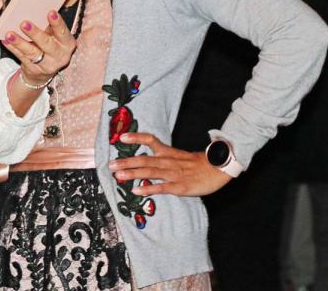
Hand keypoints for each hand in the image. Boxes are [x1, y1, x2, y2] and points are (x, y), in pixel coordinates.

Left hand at [1, 10, 75, 83]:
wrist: (47, 68)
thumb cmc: (52, 43)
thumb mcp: (56, 35)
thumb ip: (50, 25)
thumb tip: (38, 6)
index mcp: (67, 43)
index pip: (63, 32)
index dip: (57, 23)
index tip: (50, 12)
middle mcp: (59, 55)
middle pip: (47, 44)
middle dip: (35, 34)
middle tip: (24, 24)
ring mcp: (46, 64)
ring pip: (31, 53)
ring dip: (19, 42)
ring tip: (9, 34)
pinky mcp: (33, 69)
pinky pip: (21, 57)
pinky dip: (13, 48)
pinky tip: (6, 41)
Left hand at [108, 132, 231, 197]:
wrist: (217, 169)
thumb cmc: (196, 164)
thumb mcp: (178, 156)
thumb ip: (162, 157)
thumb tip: (145, 161)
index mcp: (168, 152)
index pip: (150, 140)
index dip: (136, 137)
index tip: (121, 137)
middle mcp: (168, 161)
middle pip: (144, 159)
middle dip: (126, 162)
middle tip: (110, 165)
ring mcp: (173, 174)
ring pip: (150, 172)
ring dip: (132, 174)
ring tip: (118, 175)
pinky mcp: (179, 186)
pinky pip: (161, 187)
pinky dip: (148, 188)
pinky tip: (136, 190)